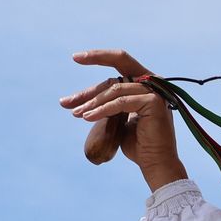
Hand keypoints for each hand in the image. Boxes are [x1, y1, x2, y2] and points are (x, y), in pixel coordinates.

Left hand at [63, 48, 187, 190]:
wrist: (155, 163)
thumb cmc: (137, 144)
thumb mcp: (117, 119)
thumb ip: (107, 104)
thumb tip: (80, 101)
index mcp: (146, 82)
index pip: (120, 62)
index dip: (98, 56)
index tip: (75, 58)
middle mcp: (153, 82)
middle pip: (115, 72)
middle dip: (89, 89)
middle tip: (65, 102)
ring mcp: (155, 90)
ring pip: (115, 88)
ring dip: (92, 102)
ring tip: (76, 114)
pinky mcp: (154, 101)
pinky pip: (121, 102)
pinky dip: (102, 109)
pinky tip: (87, 117)